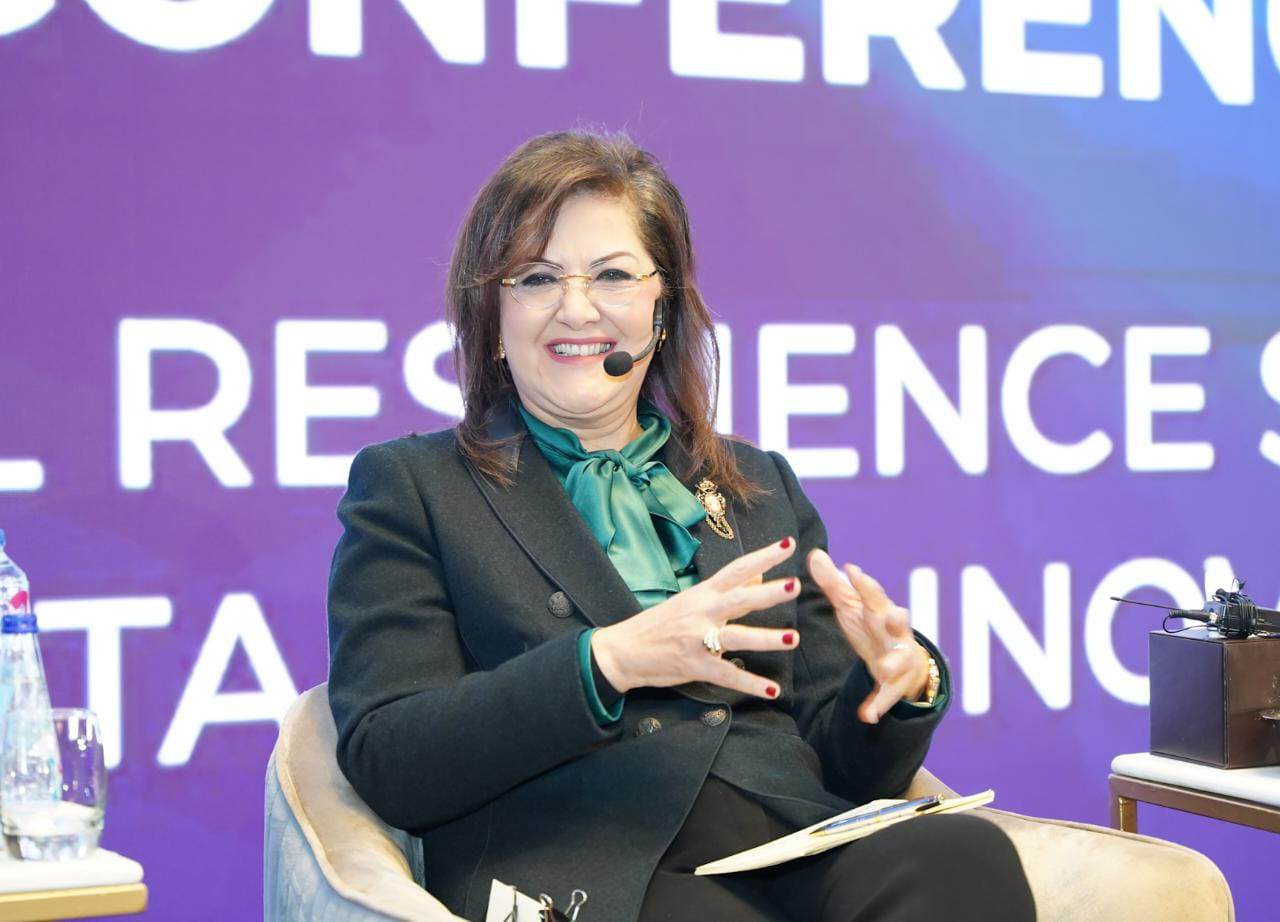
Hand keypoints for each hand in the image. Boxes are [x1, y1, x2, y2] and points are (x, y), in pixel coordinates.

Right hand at [591, 536, 801, 699]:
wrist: (623, 650)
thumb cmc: (660, 623)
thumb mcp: (692, 600)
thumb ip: (727, 589)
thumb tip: (759, 572)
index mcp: (702, 593)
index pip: (736, 569)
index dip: (763, 557)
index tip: (788, 545)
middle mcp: (701, 612)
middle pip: (739, 598)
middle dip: (768, 592)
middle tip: (795, 585)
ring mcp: (697, 640)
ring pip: (736, 636)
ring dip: (765, 638)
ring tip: (792, 638)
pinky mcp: (694, 666)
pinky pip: (727, 675)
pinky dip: (750, 684)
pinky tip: (773, 690)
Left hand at [806, 548, 929, 723]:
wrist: (905, 664)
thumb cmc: (873, 627)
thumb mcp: (852, 607)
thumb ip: (833, 584)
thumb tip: (814, 553)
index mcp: (880, 611)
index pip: (874, 594)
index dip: (865, 583)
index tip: (853, 570)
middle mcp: (894, 633)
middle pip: (898, 622)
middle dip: (898, 618)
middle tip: (899, 614)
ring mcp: (899, 658)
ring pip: (900, 660)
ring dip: (893, 664)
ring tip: (884, 670)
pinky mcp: (894, 685)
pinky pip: (886, 695)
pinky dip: (877, 705)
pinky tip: (866, 716)